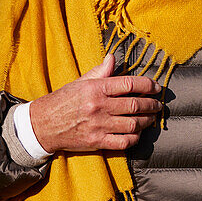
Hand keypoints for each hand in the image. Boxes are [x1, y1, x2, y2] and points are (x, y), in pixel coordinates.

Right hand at [29, 54, 162, 152]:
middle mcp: (99, 107)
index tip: (156, 87)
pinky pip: (124, 142)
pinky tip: (137, 132)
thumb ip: (100, 71)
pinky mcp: (97, 142)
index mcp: (96, 88)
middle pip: (135, 105)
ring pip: (133, 124)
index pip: (129, 84)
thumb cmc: (63, 100)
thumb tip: (113, 58)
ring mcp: (98, 126)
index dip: (148, 85)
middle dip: (152, 105)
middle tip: (158, 104)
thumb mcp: (80, 82)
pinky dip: (135, 137)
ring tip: (152, 118)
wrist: (42, 125)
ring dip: (147, 121)